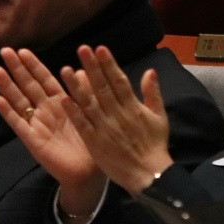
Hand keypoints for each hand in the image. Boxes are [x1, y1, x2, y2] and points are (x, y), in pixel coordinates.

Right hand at [0, 48, 103, 223]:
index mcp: (60, 103)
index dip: (33, 65)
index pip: (44, 79)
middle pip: (28, 85)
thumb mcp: (90, 113)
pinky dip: (8, 112)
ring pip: (19, 101)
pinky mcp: (32, 140)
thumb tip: (81, 68)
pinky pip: (18, 123)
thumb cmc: (90, 143)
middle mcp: (45, 111)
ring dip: (7, 85)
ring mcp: (36, 124)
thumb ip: (84, 91)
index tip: (23, 50)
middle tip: (4, 51)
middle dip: (17, 68)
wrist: (87, 173)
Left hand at [58, 46, 172, 194]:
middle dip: (92, 67)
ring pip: (89, 103)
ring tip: (65, 69)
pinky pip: (83, 125)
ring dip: (76, 86)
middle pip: (102, 87)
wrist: (148, 175)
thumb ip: (153, 93)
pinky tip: (63, 99)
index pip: (119, 80)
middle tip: (81, 49)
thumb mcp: (160, 117)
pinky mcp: (95, 142)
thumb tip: (150, 70)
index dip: (109, 64)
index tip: (100, 48)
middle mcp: (117, 114)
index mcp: (133, 107)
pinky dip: (74, 112)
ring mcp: (104, 128)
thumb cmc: (154, 145)